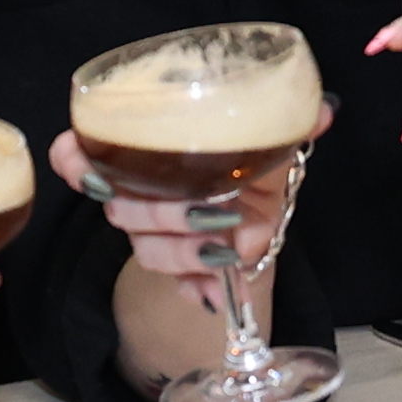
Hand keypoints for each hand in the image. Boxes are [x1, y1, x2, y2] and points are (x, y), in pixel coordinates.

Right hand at [52, 102, 333, 308]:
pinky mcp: (178, 271)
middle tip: (214, 211)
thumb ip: (286, 124)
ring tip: (227, 251)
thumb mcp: (267, 142)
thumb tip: (325, 109)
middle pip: (120, 208)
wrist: (258, 214)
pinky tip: (218, 292)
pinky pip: (175, 286)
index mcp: (146, 153)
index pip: (79, 152)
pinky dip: (199, 288)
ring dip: (184, 252)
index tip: (95, 174)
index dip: (75, 163)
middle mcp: (140, 192)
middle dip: (164, 213)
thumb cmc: (250, 165)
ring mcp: (155, 235)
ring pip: (146, 250)